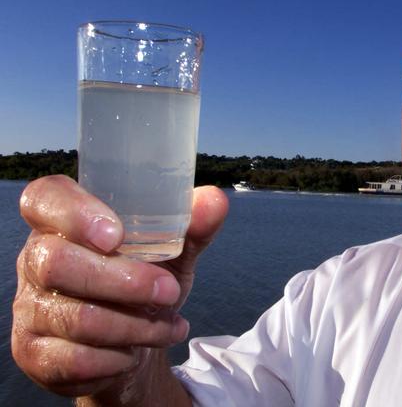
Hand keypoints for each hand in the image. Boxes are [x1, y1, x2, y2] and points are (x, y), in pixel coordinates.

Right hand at [11, 175, 228, 400]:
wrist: (134, 342)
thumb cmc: (146, 281)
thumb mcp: (174, 252)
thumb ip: (191, 226)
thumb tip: (215, 200)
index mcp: (63, 221)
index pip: (44, 198)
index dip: (73, 213)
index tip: (117, 235)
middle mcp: (35, 259)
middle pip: (57, 262)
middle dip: (124, 281)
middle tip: (169, 291)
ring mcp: (29, 308)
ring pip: (75, 317)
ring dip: (134, 326)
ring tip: (169, 325)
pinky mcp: (34, 353)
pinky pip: (73, 360)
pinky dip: (118, 358)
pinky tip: (137, 353)